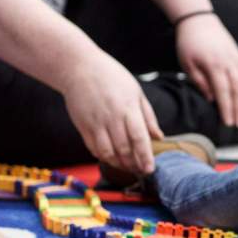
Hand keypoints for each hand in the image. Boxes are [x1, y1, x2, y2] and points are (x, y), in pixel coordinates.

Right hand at [61, 53, 162, 174]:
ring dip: (118, 164)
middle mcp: (111, 117)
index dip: (145, 156)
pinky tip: (111, 158)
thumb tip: (158, 137)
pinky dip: (103, 157)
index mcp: (128, 108)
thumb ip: (148, 116)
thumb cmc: (112, 78)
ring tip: (127, 167)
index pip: (139, 138)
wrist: (79, 67)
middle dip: (133, 164)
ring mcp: (95, 122)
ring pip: (107, 152)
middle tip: (140, 171)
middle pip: (124, 149)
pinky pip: (93, 148)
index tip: (150, 169)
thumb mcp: (136, 92)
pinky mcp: (82, 125)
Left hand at [175, 13, 237, 129]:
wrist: (199, 20)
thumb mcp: (187, 63)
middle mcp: (228, 62)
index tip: (228, 123)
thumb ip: (199, 81)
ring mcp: (236, 58)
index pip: (223, 91)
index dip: (227, 108)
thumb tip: (211, 99)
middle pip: (237, 89)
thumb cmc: (189, 43)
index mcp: (214, 65)